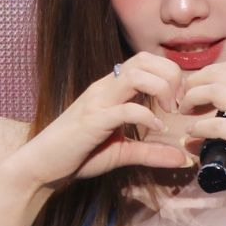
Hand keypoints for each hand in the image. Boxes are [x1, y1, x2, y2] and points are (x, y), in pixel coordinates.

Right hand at [5, 53, 190, 191]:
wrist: (42, 166)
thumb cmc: (78, 155)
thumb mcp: (123, 153)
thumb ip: (151, 152)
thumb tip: (183, 158)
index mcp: (111, 89)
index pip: (145, 61)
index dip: (169, 74)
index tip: (179, 101)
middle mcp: (105, 88)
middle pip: (144, 60)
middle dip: (170, 76)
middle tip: (178, 104)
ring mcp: (97, 102)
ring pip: (136, 75)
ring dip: (161, 89)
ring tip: (169, 112)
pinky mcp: (92, 121)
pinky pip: (125, 109)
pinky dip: (146, 116)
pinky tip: (156, 129)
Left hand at [178, 61, 225, 213]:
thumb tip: (196, 134)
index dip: (206, 73)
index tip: (192, 89)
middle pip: (221, 74)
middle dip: (195, 83)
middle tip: (182, 99)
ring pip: (217, 91)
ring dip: (193, 99)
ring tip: (184, 112)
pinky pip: (218, 124)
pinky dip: (199, 126)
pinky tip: (192, 133)